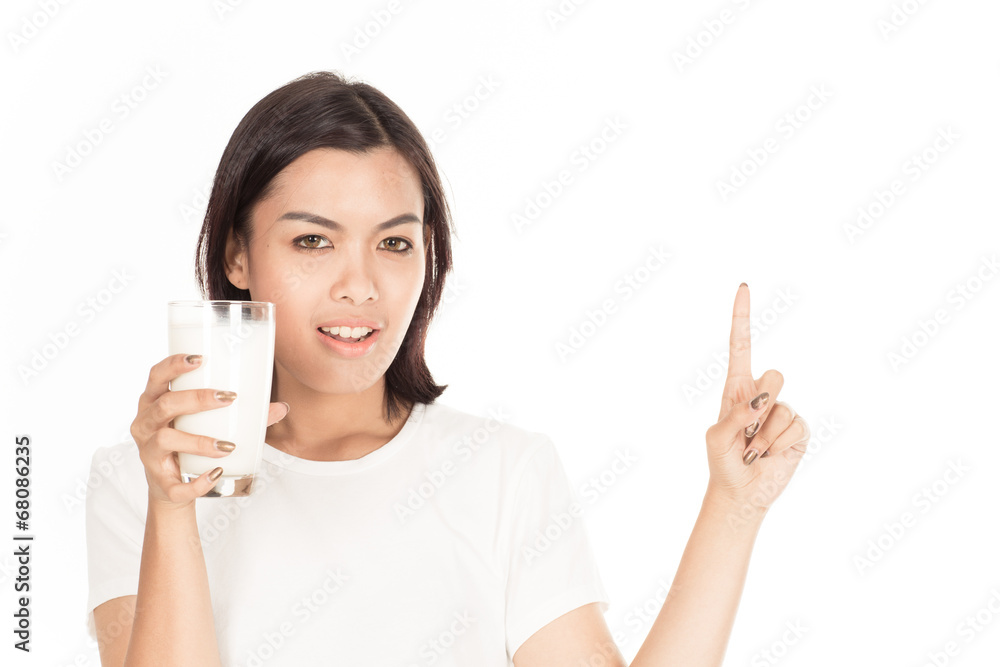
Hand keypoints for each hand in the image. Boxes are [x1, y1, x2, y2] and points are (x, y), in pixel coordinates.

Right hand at [130, 353, 290, 508]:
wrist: (172, 489)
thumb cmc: (188, 444)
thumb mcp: (206, 425)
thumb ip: (242, 415)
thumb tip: (281, 407)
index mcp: (153, 403)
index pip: (155, 377)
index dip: (173, 365)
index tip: (199, 359)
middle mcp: (145, 425)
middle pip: (164, 405)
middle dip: (196, 399)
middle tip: (228, 398)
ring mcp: (149, 455)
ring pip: (165, 440)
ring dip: (198, 441)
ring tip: (228, 445)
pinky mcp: (160, 483)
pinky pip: (175, 484)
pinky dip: (198, 481)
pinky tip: (217, 474)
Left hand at [704, 284, 809, 516]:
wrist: (742, 492)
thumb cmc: (723, 462)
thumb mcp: (716, 438)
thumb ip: (734, 416)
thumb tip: (761, 400)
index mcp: (737, 388)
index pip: (741, 345)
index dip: (742, 317)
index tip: (743, 287)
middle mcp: (762, 394)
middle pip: (774, 375)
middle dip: (761, 404)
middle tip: (747, 433)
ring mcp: (783, 411)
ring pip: (783, 407)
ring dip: (765, 436)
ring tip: (755, 449)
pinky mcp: (799, 430)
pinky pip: (796, 427)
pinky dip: (779, 445)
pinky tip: (771, 455)